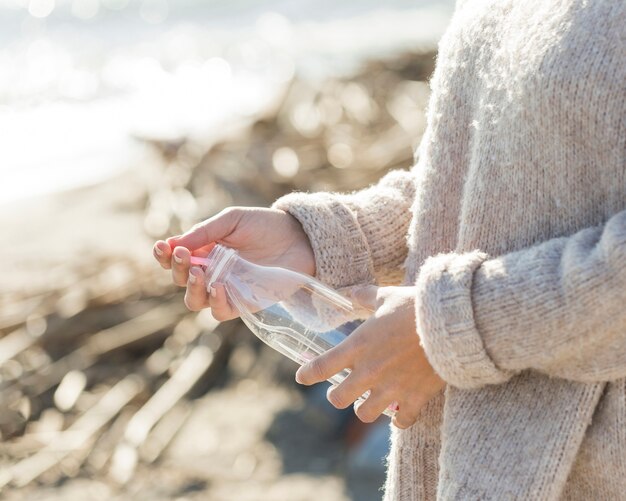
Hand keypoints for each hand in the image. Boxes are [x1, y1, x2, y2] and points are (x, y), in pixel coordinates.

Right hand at [153, 207, 314, 319]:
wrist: (299, 238)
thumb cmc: (264, 225)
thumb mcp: (232, 220)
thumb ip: (204, 232)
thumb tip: (174, 244)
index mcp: (204, 251)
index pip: (175, 259)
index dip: (163, 256)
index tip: (162, 247)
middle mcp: (211, 272)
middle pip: (181, 281)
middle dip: (177, 269)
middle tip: (184, 255)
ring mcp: (226, 289)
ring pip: (195, 301)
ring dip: (192, 288)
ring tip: (200, 273)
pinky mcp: (243, 303)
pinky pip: (220, 311)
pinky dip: (215, 302)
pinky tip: (219, 287)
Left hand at [295, 285, 444, 428]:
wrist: (451, 324)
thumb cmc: (415, 307)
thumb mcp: (386, 296)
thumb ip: (363, 296)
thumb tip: (347, 291)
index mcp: (357, 346)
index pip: (321, 367)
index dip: (307, 375)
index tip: (302, 377)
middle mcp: (369, 372)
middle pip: (337, 399)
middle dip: (337, 396)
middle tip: (343, 390)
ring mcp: (391, 389)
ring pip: (364, 414)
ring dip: (365, 409)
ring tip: (370, 402)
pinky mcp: (414, 398)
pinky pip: (401, 422)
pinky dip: (400, 419)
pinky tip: (400, 413)